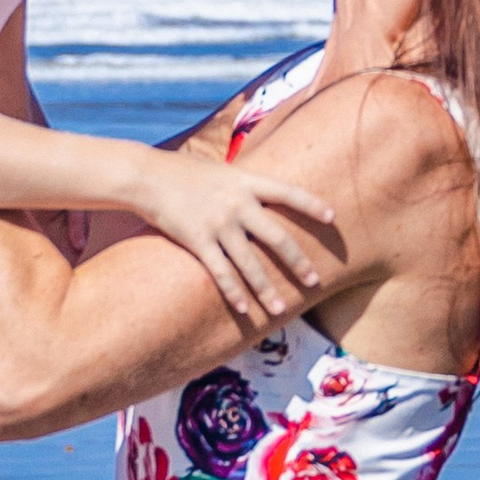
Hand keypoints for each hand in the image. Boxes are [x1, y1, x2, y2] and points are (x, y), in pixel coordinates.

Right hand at [131, 145, 338, 330]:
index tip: (332, 218)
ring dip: (267, 289)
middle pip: (276, 236)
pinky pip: (221, 272)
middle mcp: (237, 203)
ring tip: (280, 309)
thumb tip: (259, 196)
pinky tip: (245, 309)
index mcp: (245, 181)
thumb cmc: (182, 171)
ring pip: (250, 263)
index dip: (311, 204)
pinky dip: (234, 292)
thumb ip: (241, 185)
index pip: (287, 192)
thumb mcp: (219, 170)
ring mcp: (218, 223)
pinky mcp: (197, 240)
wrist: (146, 176)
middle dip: (297, 261)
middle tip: (314, 281)